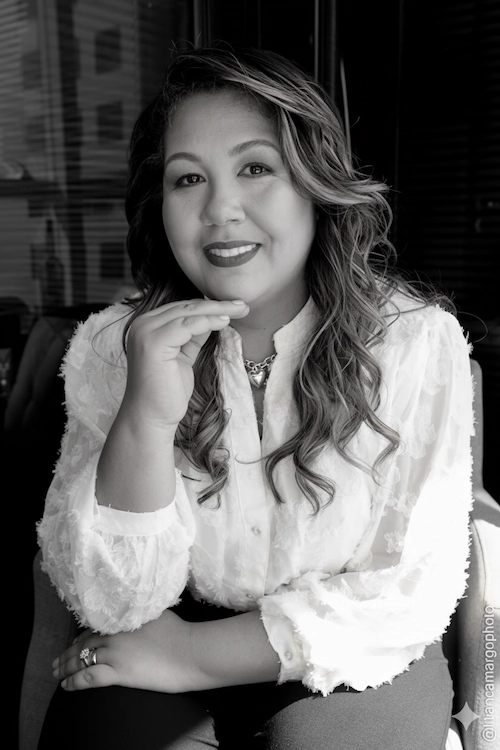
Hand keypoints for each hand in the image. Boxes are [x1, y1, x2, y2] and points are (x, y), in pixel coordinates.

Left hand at [52, 609, 199, 692]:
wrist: (191, 651)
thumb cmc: (181, 633)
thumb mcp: (157, 613)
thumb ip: (141, 613)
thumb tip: (135, 612)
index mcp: (123, 619)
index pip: (94, 627)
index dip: (80, 638)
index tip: (73, 644)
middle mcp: (115, 633)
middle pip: (84, 643)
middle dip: (68, 653)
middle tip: (57, 661)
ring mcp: (115, 653)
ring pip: (82, 659)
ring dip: (66, 667)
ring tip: (57, 674)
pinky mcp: (119, 673)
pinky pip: (89, 677)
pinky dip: (74, 681)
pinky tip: (66, 686)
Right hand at [123, 298, 248, 428]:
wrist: (151, 418)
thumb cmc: (166, 392)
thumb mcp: (183, 357)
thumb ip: (191, 337)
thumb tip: (211, 318)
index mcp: (146, 327)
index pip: (181, 309)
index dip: (208, 306)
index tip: (234, 306)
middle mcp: (141, 325)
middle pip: (185, 307)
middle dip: (217, 304)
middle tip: (243, 305)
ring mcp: (145, 333)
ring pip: (188, 313)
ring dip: (217, 310)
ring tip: (240, 310)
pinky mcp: (154, 343)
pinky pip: (187, 325)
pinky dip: (208, 321)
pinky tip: (225, 321)